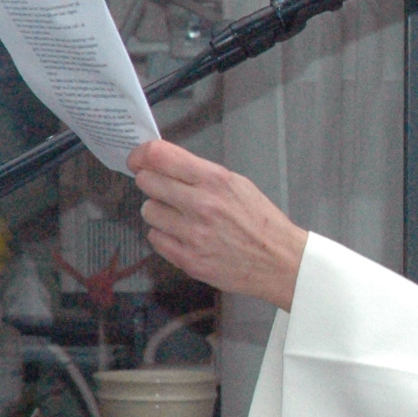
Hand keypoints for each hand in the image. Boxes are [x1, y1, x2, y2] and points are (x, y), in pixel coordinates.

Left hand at [127, 140, 308, 309]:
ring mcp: (193, 234)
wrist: (280, 261)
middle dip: (152, 183)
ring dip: (160, 212)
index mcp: (216, 180)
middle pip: (147, 182)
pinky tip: (185, 236)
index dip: (142, 155)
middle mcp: (202, 205)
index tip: (138, 160)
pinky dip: (165, 235)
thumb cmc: (261, 222)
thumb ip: (200, 174)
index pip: (160, 156)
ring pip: (149, 211)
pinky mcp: (188, 259)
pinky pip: (155, 238)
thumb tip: (163, 164)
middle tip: (165, 191)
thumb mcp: (238, 185)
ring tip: (181, 217)